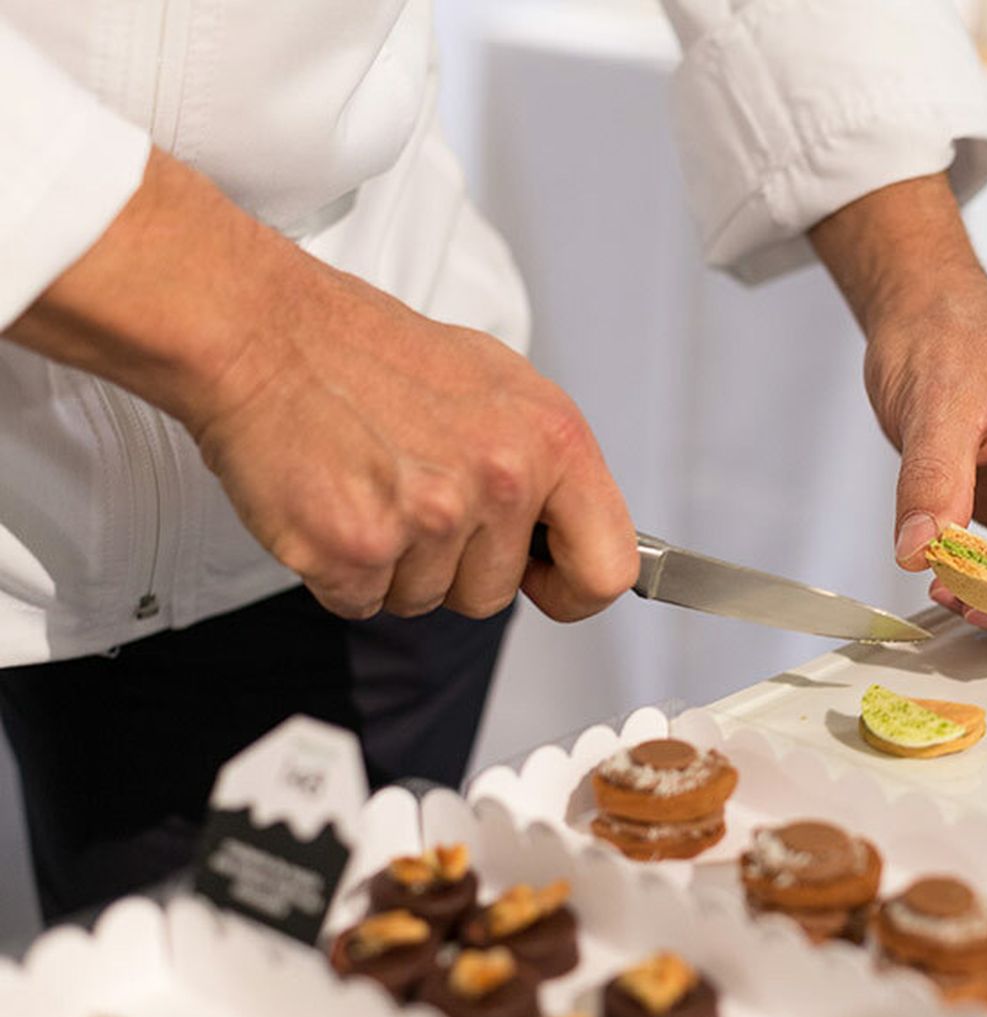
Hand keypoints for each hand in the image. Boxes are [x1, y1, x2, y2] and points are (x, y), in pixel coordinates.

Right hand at [5, 150, 638, 620]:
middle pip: (493, 595)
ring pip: (425, 601)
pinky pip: (362, 602)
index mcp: (552, 440)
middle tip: (413, 489)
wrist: (266, 331)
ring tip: (371, 483)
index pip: (607, 568)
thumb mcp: (499, 386)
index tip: (544, 580)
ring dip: (394, 562)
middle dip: (453, 563)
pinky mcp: (354, 549)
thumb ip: (546, 466)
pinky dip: (341, 569)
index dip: (573, 588)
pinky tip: (334, 500)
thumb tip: (573, 532)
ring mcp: (428, 520)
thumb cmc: (374, 354)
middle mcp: (501, 481)